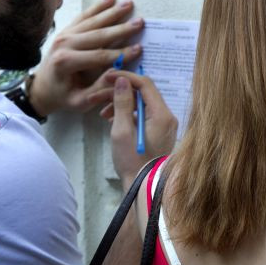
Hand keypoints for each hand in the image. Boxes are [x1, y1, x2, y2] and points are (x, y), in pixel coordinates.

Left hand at [28, 0, 144, 115]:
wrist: (41, 88)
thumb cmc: (62, 96)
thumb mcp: (80, 102)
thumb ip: (99, 90)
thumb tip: (118, 76)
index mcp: (66, 62)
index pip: (100, 56)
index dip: (121, 53)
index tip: (140, 49)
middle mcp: (64, 44)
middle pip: (98, 34)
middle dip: (121, 28)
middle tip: (140, 22)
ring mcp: (64, 34)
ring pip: (92, 21)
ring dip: (112, 11)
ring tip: (130, 3)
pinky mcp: (66, 30)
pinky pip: (84, 16)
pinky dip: (98, 6)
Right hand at [89, 71, 177, 186]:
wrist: (143, 187)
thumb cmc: (132, 161)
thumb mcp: (122, 130)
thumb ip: (122, 103)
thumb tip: (122, 80)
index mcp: (162, 114)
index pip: (145, 84)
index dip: (125, 77)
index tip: (107, 77)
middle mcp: (167, 117)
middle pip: (143, 93)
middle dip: (120, 92)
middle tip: (98, 95)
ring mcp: (164, 125)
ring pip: (141, 104)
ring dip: (121, 104)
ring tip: (101, 113)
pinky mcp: (159, 132)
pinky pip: (143, 115)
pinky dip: (127, 114)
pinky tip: (111, 120)